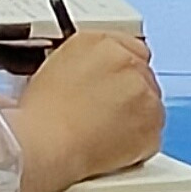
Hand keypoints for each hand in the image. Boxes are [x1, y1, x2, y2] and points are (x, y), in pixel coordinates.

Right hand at [7, 24, 166, 191]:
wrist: (44, 143)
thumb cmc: (37, 115)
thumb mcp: (51, 69)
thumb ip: (82, 63)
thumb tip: (93, 74)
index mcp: (100, 43)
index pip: (129, 47)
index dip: (120, 70)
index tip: (115, 84)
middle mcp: (127, 61)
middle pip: (141, 75)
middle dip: (127, 94)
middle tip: (103, 113)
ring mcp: (144, 93)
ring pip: (149, 104)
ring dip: (134, 117)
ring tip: (102, 133)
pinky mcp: (153, 125)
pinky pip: (152, 133)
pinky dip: (137, 143)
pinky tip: (111, 147)